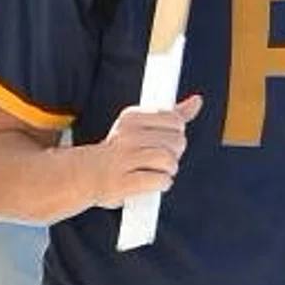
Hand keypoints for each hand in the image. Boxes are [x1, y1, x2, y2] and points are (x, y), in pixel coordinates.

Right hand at [83, 94, 203, 207]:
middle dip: (174, 154)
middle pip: (177, 141)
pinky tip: (150, 183)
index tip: (162, 139)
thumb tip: (197, 100)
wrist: (88, 175)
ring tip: (154, 171)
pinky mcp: (123, 182)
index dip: (175, 133)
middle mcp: (126, 135)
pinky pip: (160, 181)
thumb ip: (171, 115)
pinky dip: (161, 184)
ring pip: (170, 161)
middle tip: (156, 159)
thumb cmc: (120, 151)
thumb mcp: (141, 127)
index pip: (175, 120)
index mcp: (131, 117)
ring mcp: (123, 158)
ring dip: (169, 171)